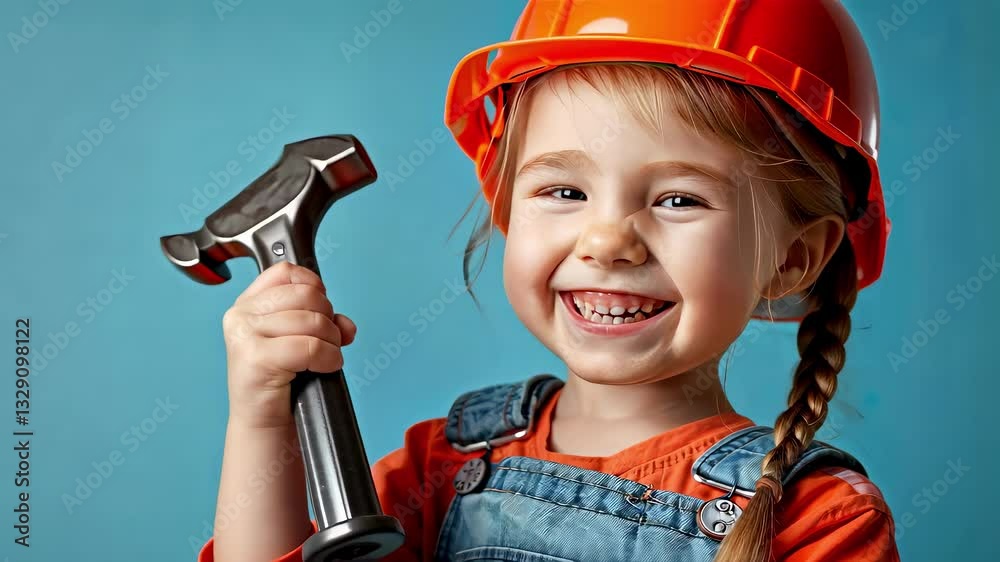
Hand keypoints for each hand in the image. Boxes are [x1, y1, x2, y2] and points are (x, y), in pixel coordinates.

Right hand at [221, 261, 356, 428]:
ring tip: (325, 357)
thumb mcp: (300, 339)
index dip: (313, 286)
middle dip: (327, 318)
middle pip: (306, 294)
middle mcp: (241, 315)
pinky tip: (324, 367)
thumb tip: (346, 323)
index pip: (286, 272)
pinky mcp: (256, 358)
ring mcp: (245, 335)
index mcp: (247, 304)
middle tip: (327, 340)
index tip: (320, 309)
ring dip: (331, 341)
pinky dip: (328, 358)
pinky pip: (311, 347)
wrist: (264, 422)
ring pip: (312, 321)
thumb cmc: (281, 380)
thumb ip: (322, 320)